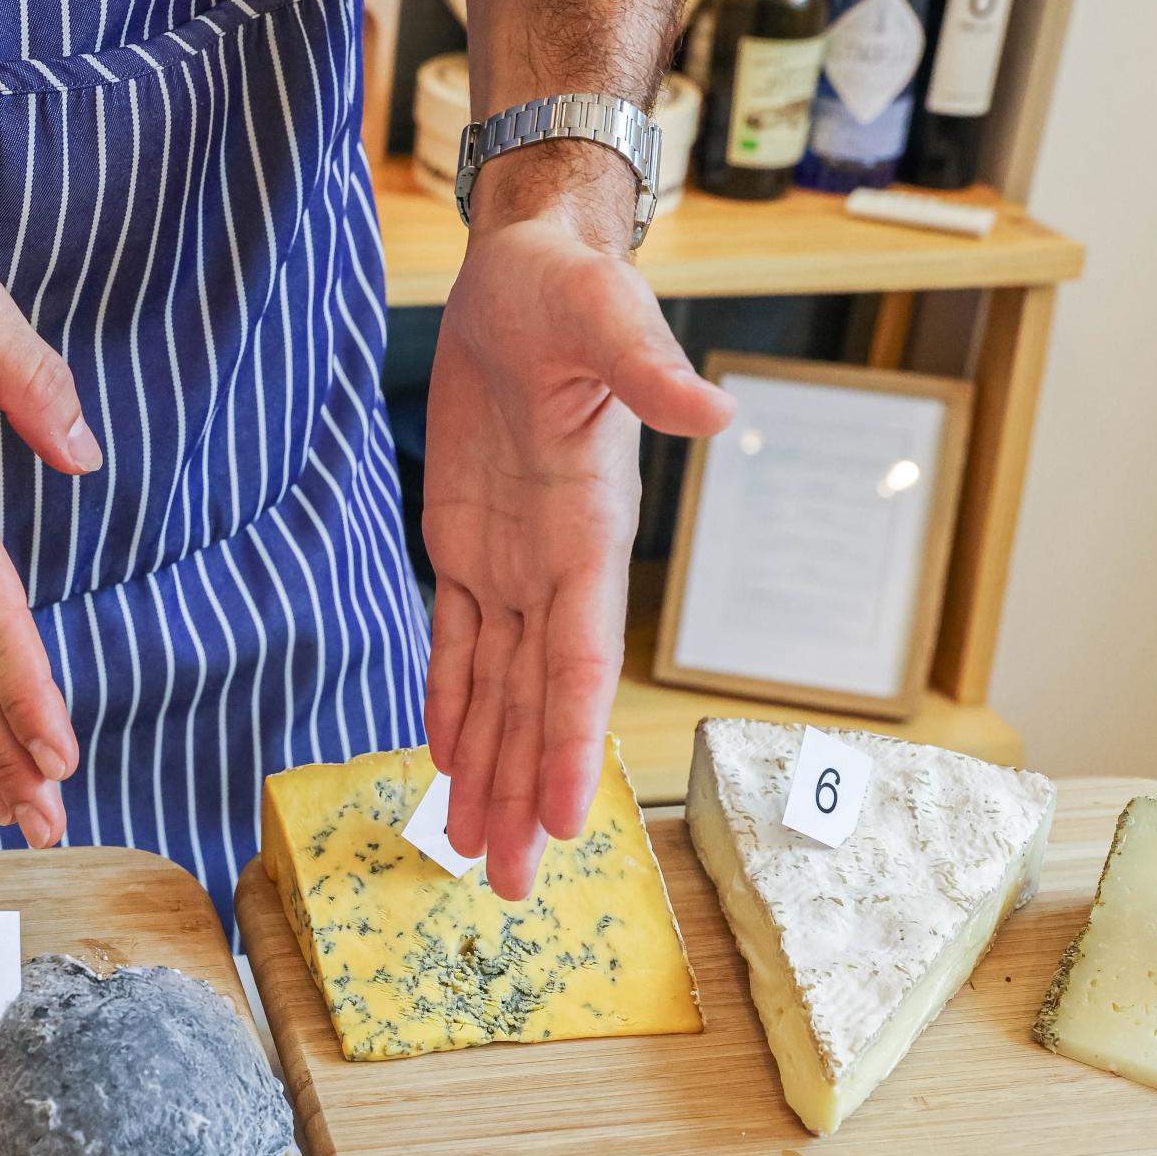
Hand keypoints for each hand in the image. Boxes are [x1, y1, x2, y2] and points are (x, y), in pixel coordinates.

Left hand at [423, 150, 731, 899]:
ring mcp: (512, 561)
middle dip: (523, 794)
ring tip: (474, 852)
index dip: (566, 742)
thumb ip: (648, 370)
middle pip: (536, 703)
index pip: (580, 661)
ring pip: (495, 689)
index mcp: (591, 532)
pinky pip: (456, 641)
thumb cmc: (568, 289)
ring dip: (485, 770)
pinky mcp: (467, 543)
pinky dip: (446, 701)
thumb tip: (713, 412)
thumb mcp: (603, 317)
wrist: (528, 267)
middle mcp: (556, 566)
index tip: (561, 819)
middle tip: (510, 887)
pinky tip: (443, 760)